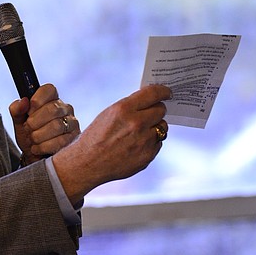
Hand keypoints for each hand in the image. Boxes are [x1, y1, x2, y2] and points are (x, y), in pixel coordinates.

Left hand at [9, 83, 79, 165]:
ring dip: (39, 136)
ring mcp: (72, 123)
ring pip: (57, 126)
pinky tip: (38, 148)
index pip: (49, 89)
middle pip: (52, 109)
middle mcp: (65, 108)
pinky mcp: (75, 138)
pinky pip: (61, 141)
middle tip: (28, 129)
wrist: (34, 156)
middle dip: (35, 122)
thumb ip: (16, 110)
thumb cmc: (28, 135)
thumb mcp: (18, 122)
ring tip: (33, 140)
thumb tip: (23, 101)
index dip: (36, 101)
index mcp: (51, 99)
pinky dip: (44, 146)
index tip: (28, 112)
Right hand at [51, 84, 171, 204]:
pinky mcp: (148, 155)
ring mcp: (144, 141)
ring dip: (155, 127)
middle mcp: (136, 123)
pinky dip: (150, 142)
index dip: (163, 91)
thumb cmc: (94, 138)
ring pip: (162, 127)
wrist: (88, 163)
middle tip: (151, 113)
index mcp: (124, 109)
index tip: (167, 92)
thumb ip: (129, 107)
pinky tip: (136, 145)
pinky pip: (158, 143)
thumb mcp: (107, 114)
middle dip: (157, 110)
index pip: (153, 93)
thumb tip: (147, 101)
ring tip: (139, 132)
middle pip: (161, 110)